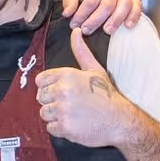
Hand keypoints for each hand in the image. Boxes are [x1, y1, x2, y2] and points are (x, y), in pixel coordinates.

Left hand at [36, 29, 142, 147]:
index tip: (60, 92)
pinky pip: (50, 128)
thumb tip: (75, 31)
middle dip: (52, 101)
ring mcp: (63, 110)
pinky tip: (73, 124)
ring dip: (55, 116)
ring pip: (44, 113)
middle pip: (40, 97)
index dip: (49, 86)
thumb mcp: (95, 70)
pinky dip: (60, 129)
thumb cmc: (107, 96)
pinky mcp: (64, 127)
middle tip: (70, 104)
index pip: (40, 80)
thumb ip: (81, 51)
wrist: (119, 120)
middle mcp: (63, 90)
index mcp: (67, 75)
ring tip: (72, 114)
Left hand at [56, 0, 143, 33]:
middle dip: (95, 21)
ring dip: (115, 21)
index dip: (82, 15)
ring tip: (106, 31)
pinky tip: (127, 26)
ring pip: (123, 6)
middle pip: (107, 5)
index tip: (74, 25)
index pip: (91, 0)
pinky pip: (137, 7)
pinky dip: (133, 17)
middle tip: (86, 30)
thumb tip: (68, 12)